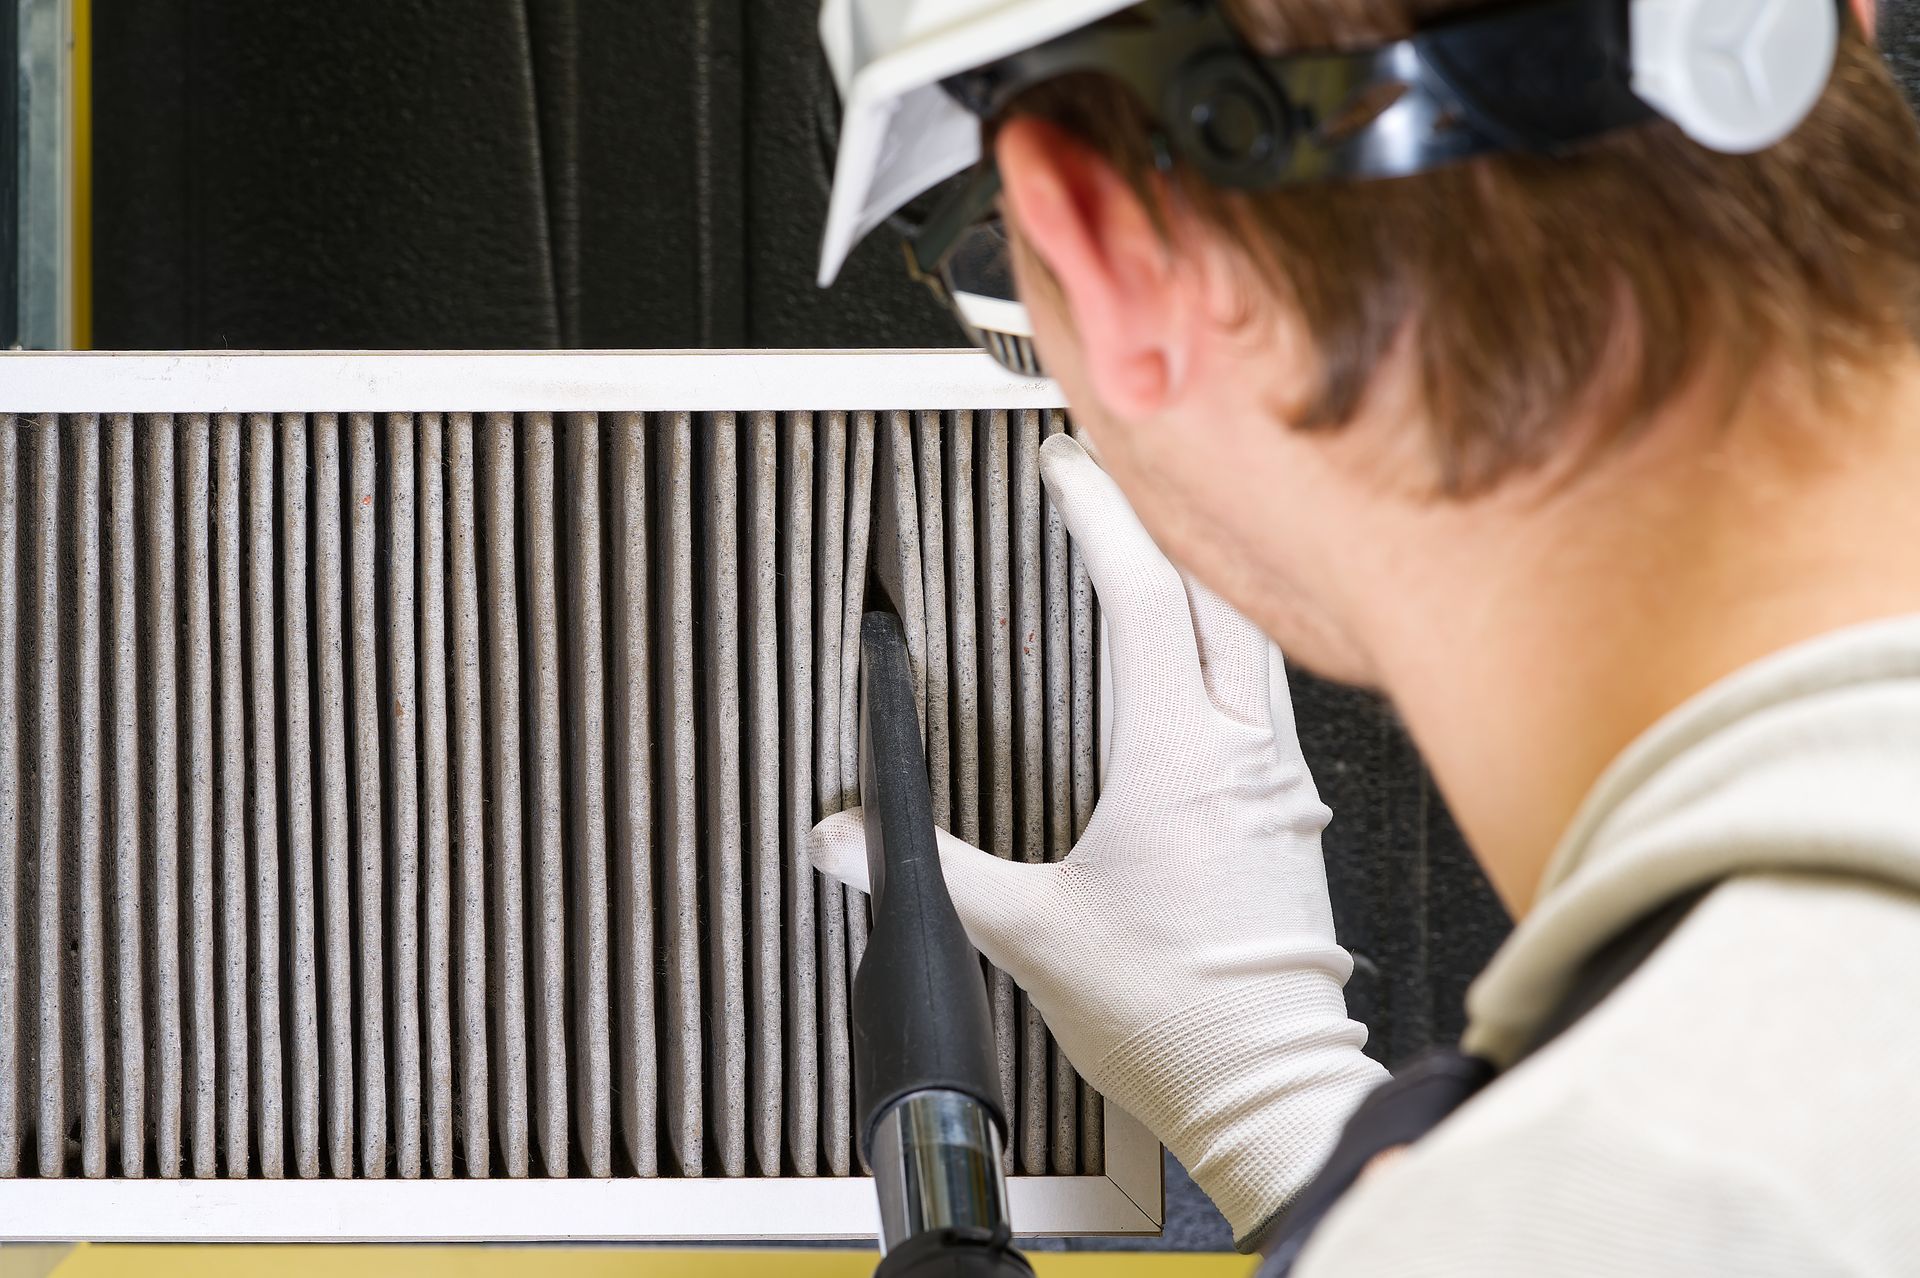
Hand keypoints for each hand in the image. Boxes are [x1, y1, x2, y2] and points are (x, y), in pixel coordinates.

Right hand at [811, 434, 1385, 1244]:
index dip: (1101, 517)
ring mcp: (1279, 781)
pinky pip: (1267, 693)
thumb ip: (930, 869)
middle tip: (1110, 482)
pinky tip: (1201, 660)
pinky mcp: (1293, 815)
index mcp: (1176, 759)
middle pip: (1216, 590)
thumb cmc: (1170, 1018)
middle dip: (1161, 520)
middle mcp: (1242, 754)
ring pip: (1254, 638)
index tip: (1066, 471)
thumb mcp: (1027, 933)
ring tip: (1154, 548)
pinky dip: (1229, 643)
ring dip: (1203, 578)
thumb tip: (845, 837)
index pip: (1144, 594)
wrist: (1268, 1090)